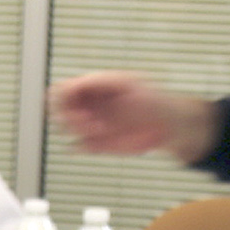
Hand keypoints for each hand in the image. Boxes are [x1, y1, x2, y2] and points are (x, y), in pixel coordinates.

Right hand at [48, 73, 217, 159]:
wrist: (171, 126)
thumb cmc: (153, 100)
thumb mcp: (128, 84)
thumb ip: (100, 82)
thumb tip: (75, 85)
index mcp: (93, 88)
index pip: (63, 89)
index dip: (64, 99)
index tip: (79, 106)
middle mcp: (88, 106)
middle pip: (59, 110)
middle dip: (69, 117)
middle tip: (90, 123)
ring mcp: (91, 125)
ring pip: (65, 128)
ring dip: (77, 131)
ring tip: (101, 131)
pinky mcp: (96, 144)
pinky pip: (76, 146)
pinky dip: (79, 147)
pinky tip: (95, 144)